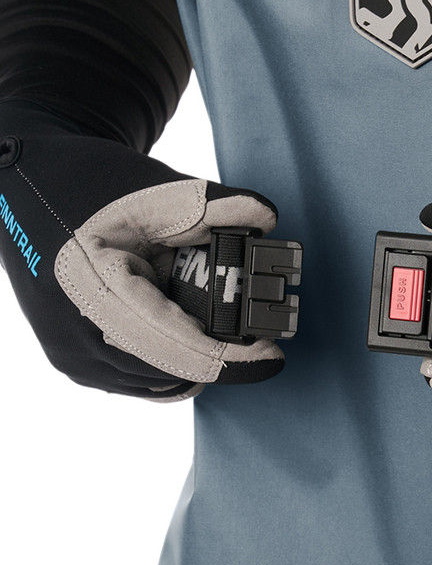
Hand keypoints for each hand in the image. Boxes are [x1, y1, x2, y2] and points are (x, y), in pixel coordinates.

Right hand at [0, 101, 284, 398]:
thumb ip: (215, 205)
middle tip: (261, 325)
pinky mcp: (75, 358)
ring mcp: (72, 352)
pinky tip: (189, 325)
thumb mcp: (156, 189)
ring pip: (156, 380)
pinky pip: (139, 376)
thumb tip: (266, 220)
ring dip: (195, 357)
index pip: (172, 345)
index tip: (273, 355)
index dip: (229, 358)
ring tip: (220, 314)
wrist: (24, 190)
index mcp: (92, 288)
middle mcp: (76, 333)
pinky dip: (172, 358)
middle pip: (170, 369)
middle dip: (221, 353)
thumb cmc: (87, 185)